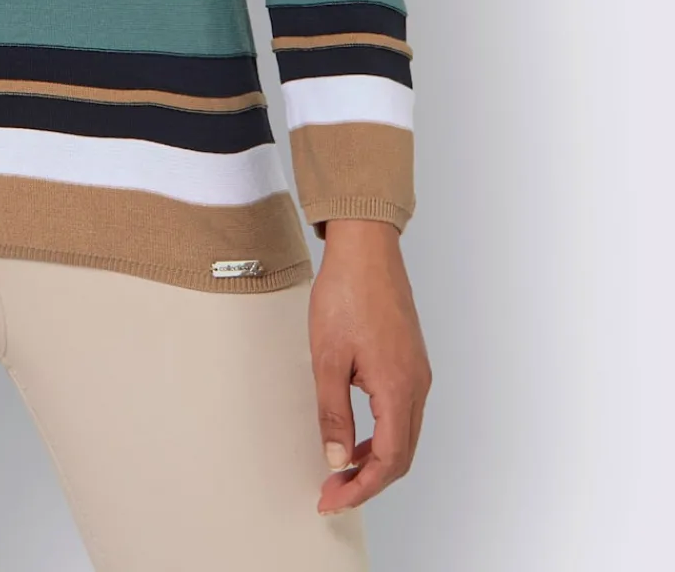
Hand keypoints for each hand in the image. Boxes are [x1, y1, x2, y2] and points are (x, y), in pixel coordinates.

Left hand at [309, 219, 430, 513]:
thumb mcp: (328, 358)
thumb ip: (333, 414)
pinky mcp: (411, 360)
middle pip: (401, 455)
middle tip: (332, 493)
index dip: (359, 488)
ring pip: (404, 435)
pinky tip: (356, 435)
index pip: (388, 461)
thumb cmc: (346, 294)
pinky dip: (381, 434)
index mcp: (399, 389)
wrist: (366, 248)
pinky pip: (402, 412)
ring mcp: (417, 372)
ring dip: (375, 460)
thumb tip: (337, 458)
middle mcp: (417, 385)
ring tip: (340, 470)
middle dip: (367, 482)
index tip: (331, 498)